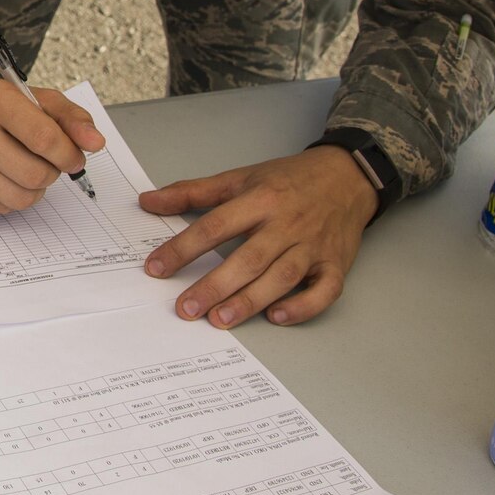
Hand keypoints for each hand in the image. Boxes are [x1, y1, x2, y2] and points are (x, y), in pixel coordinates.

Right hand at [0, 43, 103, 213]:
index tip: (74, 158)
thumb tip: (95, 143)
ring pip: (20, 198)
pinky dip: (12, 197)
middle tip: (47, 161)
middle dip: (52, 172)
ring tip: (26, 168)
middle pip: (35, 174)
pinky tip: (4, 176)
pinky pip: (1, 208)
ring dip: (35, 189)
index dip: (69, 154)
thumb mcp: (38, 99)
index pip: (45, 139)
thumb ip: (73, 119)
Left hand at [139, 147, 377, 327]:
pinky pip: (324, 290)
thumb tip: (148, 202)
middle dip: (215, 285)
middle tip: (186, 308)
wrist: (346, 176)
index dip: (183, 248)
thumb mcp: (240, 178)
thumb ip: (192, 192)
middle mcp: (286, 224)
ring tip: (220, 319)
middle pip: (248, 258)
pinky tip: (276, 317)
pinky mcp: (336, 264)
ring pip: (282, 277)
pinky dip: (302, 306)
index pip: (215, 225)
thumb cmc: (288, 180)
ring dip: (251, 300)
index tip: (156, 268)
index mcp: (260, 199)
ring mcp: (313, 246)